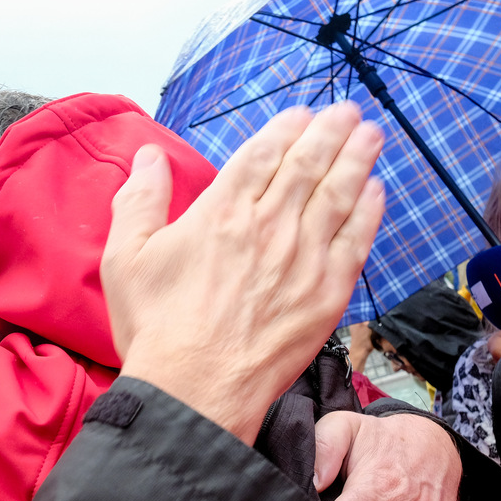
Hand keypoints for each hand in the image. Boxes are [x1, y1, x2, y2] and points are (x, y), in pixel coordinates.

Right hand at [102, 103, 384, 441]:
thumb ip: (139, 199)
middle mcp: (270, 225)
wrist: (196, 389)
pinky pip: (356, 239)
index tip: (301, 115)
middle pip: (309, 164)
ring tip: (371, 135)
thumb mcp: (125, 257)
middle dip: (331, 132)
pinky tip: (375, 191)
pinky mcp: (327, 293)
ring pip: (339, 193)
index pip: (264, 153)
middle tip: (347, 111)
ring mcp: (304, 258)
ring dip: (357, 158)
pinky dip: (368, 210)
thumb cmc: (157, 328)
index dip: (286, 129)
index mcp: (222, 211)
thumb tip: (149, 156)